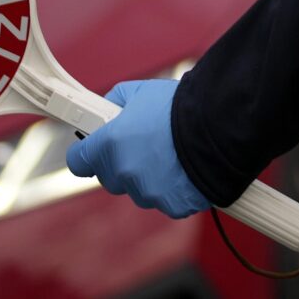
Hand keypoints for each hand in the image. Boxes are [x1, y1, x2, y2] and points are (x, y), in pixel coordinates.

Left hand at [64, 79, 211, 216]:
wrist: (220, 125)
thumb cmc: (180, 106)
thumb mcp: (140, 92)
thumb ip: (115, 102)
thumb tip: (108, 110)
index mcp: (108, 145)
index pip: (78, 160)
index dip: (85, 153)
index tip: (91, 148)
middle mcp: (123, 172)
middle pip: (110, 176)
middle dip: (121, 163)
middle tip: (143, 145)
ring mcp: (147, 193)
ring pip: (138, 190)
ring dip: (148, 177)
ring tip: (171, 154)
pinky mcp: (171, 206)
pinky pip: (165, 200)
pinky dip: (172, 189)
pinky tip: (185, 169)